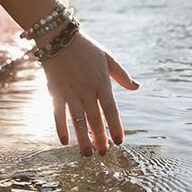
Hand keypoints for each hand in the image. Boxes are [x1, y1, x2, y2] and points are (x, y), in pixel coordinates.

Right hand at [41, 32, 139, 154]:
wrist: (59, 37)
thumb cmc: (85, 47)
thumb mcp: (107, 57)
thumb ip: (121, 74)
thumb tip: (136, 88)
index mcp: (102, 83)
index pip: (111, 111)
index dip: (115, 128)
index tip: (118, 142)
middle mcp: (87, 90)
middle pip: (95, 120)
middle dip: (99, 138)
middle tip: (103, 154)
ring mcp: (70, 92)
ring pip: (78, 120)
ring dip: (83, 139)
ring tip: (87, 154)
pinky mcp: (55, 91)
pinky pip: (58, 113)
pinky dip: (61, 128)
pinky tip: (65, 142)